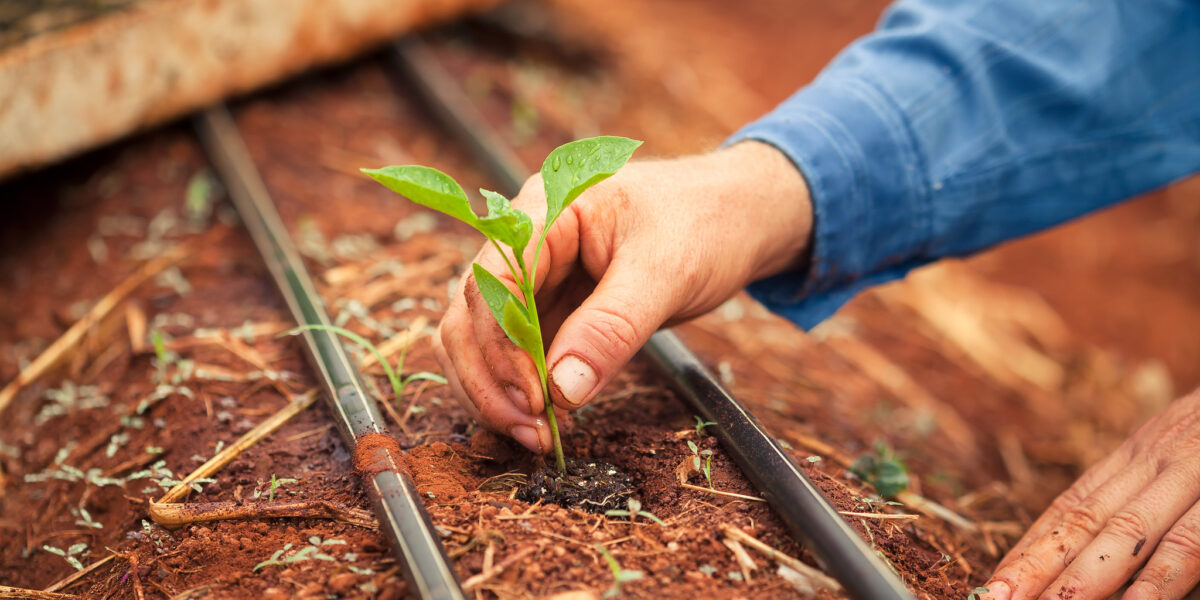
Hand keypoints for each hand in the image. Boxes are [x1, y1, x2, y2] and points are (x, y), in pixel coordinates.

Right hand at [432, 141, 811, 451]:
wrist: (739, 214)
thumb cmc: (706, 223)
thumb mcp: (666, 273)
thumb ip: (612, 327)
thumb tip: (561, 390)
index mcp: (549, 209)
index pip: (495, 279)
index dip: (501, 344)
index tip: (534, 398)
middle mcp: (527, 240)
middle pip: (472, 313)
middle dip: (490, 378)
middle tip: (531, 433)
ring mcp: (535, 275)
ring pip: (481, 338)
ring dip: (496, 390)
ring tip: (537, 437)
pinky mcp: (551, 306)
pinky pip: (515, 351)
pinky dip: (520, 389)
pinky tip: (545, 422)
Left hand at [984, 388, 1199, 599]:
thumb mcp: (1180, 447)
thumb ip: (1142, 490)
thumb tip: (1084, 549)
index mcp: (1142, 455)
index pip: (1072, 507)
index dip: (1031, 548)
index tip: (994, 582)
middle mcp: (1162, 460)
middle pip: (1089, 522)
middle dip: (1041, 568)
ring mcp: (1199, 473)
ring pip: (1135, 534)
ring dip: (1089, 580)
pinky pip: (1192, 544)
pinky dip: (1160, 580)